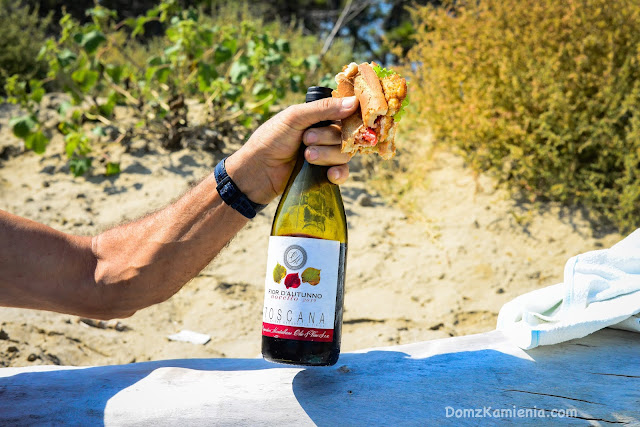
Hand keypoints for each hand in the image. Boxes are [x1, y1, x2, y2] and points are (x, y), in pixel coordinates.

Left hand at [225, 96, 358, 204]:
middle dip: (327, 138)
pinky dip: (339, 173)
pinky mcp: (324, 173)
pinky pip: (342, 172)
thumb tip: (355, 101)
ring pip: (344, 153)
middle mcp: (325, 134)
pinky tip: (329, 174)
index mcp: (319, 117)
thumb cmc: (271, 139)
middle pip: (345, 135)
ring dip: (327, 154)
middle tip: (306, 139)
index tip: (347, 119)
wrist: (258, 171)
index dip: (349, 116)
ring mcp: (325, 154)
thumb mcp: (296, 117)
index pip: (345, 113)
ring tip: (306, 156)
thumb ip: (325, 109)